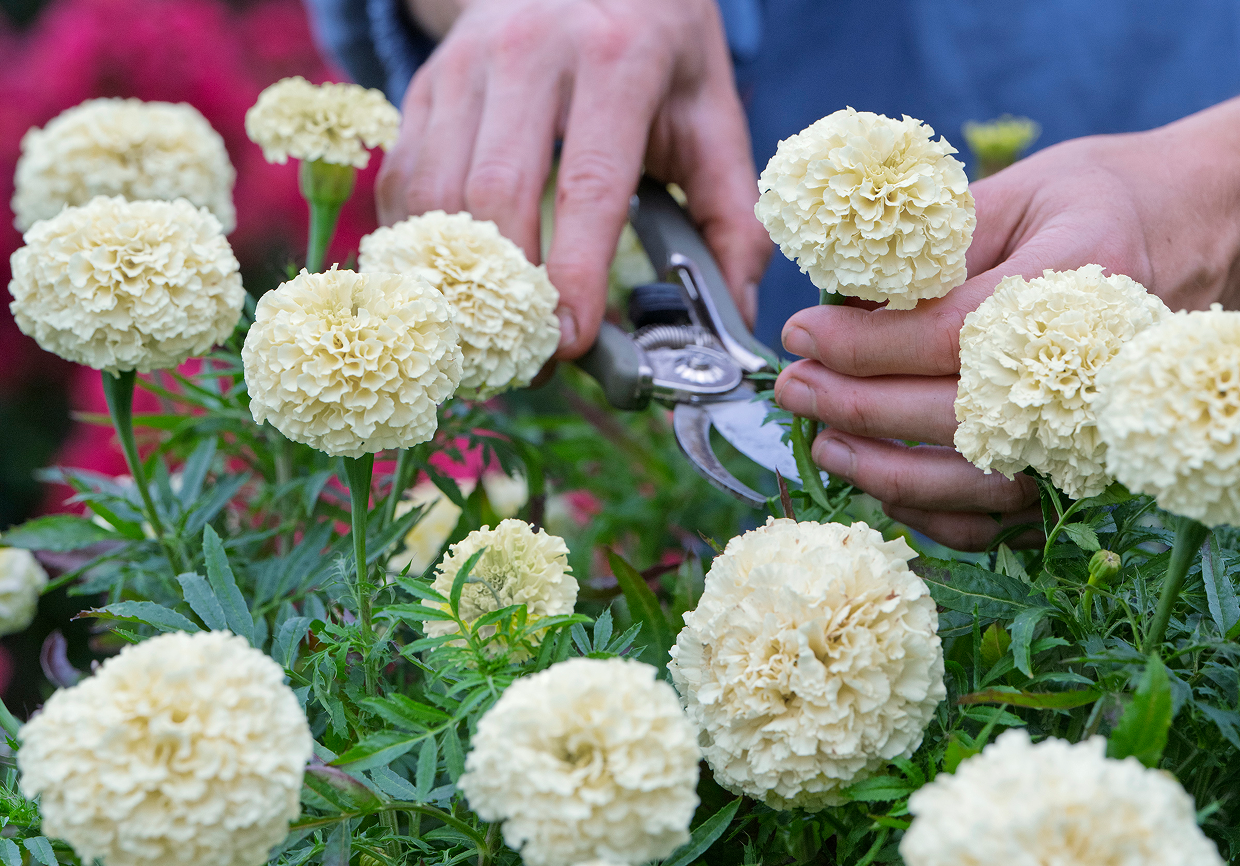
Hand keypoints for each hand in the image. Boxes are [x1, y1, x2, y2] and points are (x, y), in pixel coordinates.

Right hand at [380, 0, 771, 356]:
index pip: (587, 183)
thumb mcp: (710, 111)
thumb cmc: (655, 48)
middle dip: (510, 294)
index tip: (573, 342)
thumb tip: (738, 312)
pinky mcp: (427, 86)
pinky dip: (422, 246)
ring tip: (492, 338)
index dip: (574, 272)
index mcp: (616, 60)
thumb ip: (732, 213)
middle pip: (497, 195)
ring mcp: (466, 67)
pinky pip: (407, 181)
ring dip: (458, 280)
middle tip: (532, 359)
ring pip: (438, 194)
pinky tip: (453, 287)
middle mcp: (529, 53)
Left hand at [773, 98, 1239, 550]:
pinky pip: (999, 518)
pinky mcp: (1078, 469)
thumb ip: (931, 249)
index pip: (954, 334)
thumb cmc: (1088, 206)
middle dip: (857, 407)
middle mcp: (1093, 369)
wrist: (1184, 237)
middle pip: (958, 414)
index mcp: (1079, 281)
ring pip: (976, 480)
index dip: (866, 343)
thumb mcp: (1013, 193)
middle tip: (794, 388)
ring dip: (885, 470)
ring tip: (823, 442)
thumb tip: (839, 301)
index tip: (800, 333)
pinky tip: (880, 485)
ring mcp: (1090, 429)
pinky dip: (932, 512)